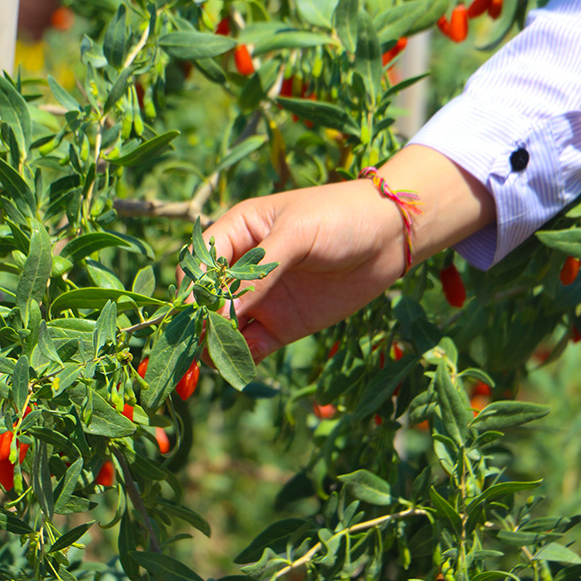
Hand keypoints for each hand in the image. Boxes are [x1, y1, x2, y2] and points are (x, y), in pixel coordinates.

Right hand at [202, 179, 404, 361]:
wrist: (390, 236)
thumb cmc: (340, 217)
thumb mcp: (296, 235)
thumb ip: (258, 272)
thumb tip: (223, 310)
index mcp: (236, 235)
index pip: (198, 266)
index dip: (191, 290)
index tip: (191, 314)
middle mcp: (240, 270)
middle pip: (205, 301)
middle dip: (198, 324)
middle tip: (198, 346)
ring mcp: (259, 300)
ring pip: (223, 328)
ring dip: (216, 344)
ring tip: (219, 357)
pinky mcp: (280, 326)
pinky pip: (251, 346)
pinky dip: (242, 357)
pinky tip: (242, 364)